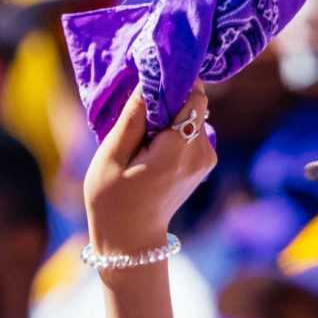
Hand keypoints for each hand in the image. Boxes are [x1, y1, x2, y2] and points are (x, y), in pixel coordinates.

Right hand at [82, 86, 215, 261]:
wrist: (131, 239)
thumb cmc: (111, 199)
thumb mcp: (111, 157)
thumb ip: (132, 118)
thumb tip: (147, 82)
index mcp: (178, 150)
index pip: (193, 96)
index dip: (174, 82)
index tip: (150, 78)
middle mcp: (201, 152)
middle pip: (195, 105)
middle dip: (170, 98)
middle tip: (137, 108)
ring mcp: (206, 159)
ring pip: (194, 116)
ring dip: (170, 115)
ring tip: (140, 131)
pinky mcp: (203, 163)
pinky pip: (193, 131)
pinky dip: (174, 128)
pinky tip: (150, 143)